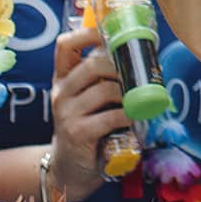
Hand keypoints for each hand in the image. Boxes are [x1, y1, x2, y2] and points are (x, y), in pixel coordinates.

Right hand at [48, 25, 128, 201]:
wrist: (70, 167)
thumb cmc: (86, 126)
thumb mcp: (87, 98)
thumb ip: (102, 78)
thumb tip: (139, 56)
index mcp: (63, 78)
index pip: (65, 45)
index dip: (88, 34)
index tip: (112, 35)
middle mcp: (61, 92)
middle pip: (92, 65)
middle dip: (120, 67)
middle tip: (136, 75)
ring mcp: (66, 113)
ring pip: (105, 89)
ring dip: (128, 93)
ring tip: (138, 99)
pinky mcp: (77, 133)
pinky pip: (110, 116)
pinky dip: (128, 115)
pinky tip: (134, 118)